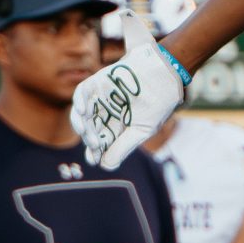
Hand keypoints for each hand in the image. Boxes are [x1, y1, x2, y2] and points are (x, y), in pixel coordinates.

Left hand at [72, 35, 187, 169]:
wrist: (165, 75)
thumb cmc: (158, 103)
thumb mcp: (141, 130)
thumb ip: (123, 147)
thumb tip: (105, 167)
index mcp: (119, 126)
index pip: (102, 141)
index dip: (96, 151)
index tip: (95, 159)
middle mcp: (108, 112)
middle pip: (91, 129)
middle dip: (90, 138)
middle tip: (94, 144)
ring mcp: (102, 97)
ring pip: (83, 113)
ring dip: (81, 123)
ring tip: (85, 131)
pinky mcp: (98, 82)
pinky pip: (82, 92)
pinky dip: (79, 101)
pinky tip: (82, 111)